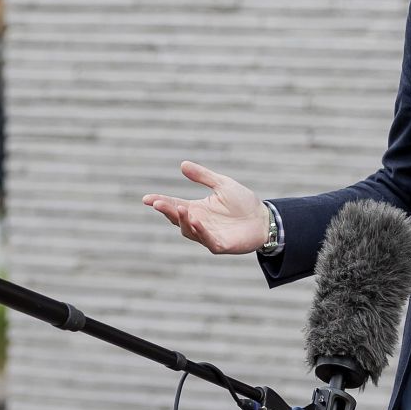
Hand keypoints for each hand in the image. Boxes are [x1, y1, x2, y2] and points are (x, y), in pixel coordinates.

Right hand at [142, 161, 268, 254]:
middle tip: (157, 203)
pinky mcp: (220, 245)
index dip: (160, 202)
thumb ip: (203, 176)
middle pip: (177, 218)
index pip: (174, 205)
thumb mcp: (222, 184)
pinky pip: (207, 240)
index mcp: (197, 209)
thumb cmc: (243, 202)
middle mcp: (199, 223)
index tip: (146, 198)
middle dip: (167, 211)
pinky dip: (200, 232)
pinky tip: (196, 221)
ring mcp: (208, 235)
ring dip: (183, 220)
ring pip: (189, 230)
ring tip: (179, 208)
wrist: (264, 218)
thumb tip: (182, 164)